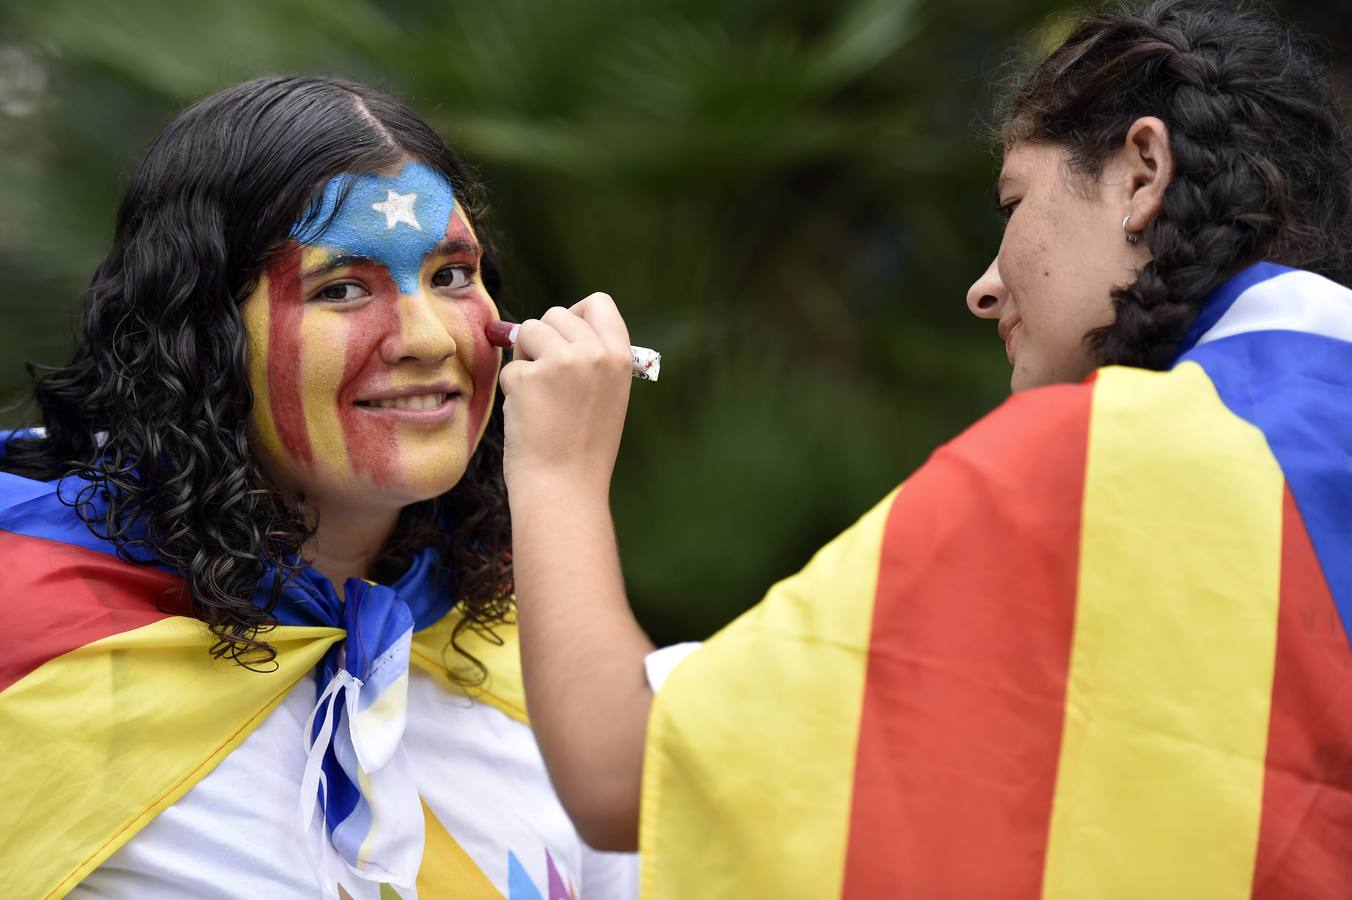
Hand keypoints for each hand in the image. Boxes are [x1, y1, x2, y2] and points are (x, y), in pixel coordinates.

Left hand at [498, 293, 633, 495]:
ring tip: (539, 395)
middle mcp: (594, 353)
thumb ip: (591, 358)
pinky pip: (510, 366)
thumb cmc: (583, 447)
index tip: (565, 336)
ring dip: (526, 357)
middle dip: (544, 338)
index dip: (576, 313)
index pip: (599, 302)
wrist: (564, 487)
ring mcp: (561, 362)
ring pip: (529, 330)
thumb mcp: (608, 395)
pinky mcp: (529, 377)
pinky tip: (528, 415)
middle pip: (557, 313)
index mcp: (620, 356)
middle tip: (549, 379)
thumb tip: (553, 327)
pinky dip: (513, 388)